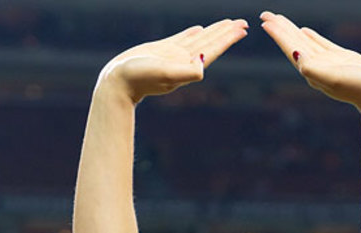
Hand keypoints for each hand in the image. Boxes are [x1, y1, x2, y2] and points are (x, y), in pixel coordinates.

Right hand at [100, 19, 247, 103]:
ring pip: (199, 40)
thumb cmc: (139, 78)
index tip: (242, 29)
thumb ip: (185, 72)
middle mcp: (184, 62)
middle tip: (242, 23)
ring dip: (213, 32)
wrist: (118, 82)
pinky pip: (182, 39)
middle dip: (226, 33)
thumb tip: (202, 67)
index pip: (213, 50)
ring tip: (227, 24)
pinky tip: (199, 30)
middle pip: (210, 44)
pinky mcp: (162, 51)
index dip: (228, 39)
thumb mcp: (164, 73)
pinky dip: (193, 34)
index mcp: (188, 66)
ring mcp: (174, 56)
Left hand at [260, 11, 360, 110]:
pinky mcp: (340, 58)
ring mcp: (327, 63)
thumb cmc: (358, 87)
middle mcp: (316, 67)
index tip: (265, 21)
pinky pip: (320, 44)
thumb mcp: (333, 78)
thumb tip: (296, 55)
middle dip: (279, 29)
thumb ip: (313, 68)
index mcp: (311, 71)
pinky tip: (304, 31)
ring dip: (292, 31)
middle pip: (293, 44)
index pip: (290, 48)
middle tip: (265, 15)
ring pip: (305, 42)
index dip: (277, 34)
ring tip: (280, 20)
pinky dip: (310, 36)